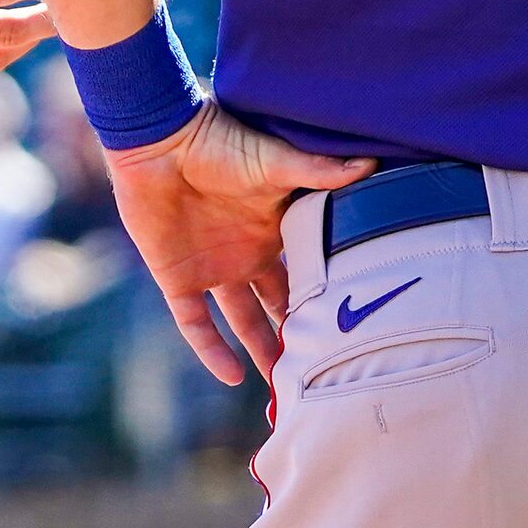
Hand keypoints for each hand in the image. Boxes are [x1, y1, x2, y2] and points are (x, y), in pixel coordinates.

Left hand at [103, 101, 373, 385]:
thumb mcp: (273, 160)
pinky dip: (210, 350)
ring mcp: (212, 268)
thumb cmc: (219, 141)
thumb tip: (370, 162)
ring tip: (282, 387)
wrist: (157, 141)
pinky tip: (231, 378)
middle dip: (298, 334)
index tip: (353, 329)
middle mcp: (248, 253)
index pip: (307, 271)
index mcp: (274, 229)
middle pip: (277, 304)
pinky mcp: (177, 278)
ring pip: (241, 320)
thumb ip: (318, 171)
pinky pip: (194, 323)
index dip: (326, 298)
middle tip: (324, 370)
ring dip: (259, 350)